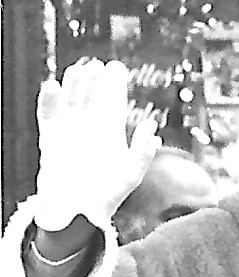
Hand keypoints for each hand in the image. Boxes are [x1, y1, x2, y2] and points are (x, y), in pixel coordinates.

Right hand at [34, 59, 158, 232]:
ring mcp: (69, 131)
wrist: (76, 212)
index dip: (115, 85)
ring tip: (80, 70)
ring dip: (75, 86)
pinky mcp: (51, 139)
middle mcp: (90, 129)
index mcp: (111, 134)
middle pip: (92, 97)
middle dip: (95, 80)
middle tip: (98, 64)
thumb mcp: (130, 175)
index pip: (113, 103)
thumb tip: (152, 128)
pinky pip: (48, 115)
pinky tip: (53, 86)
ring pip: (71, 101)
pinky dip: (50, 101)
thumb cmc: (106, 196)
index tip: (117, 66)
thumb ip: (142, 152)